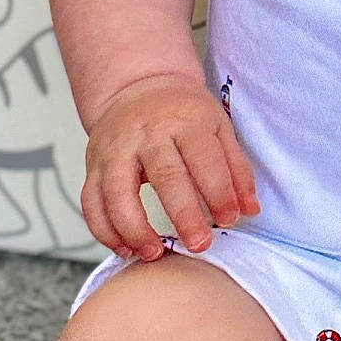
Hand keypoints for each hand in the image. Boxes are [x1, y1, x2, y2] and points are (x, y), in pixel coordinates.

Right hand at [81, 74, 259, 260]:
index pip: (204, 160)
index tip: (230, 219)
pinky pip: (91, 202)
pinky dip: (104, 230)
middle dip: (183, 215)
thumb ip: (236, 169)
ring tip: (154, 253)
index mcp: (185, 121)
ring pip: (116, 193)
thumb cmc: (183, 113)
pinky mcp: (92, 165)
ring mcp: (115, 150)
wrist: (138, 87)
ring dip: (134, 229)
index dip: (219, 192)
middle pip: (164, 176)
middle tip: (199, 245)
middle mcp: (147, 134)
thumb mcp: (219, 128)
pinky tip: (125, 248)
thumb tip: (250, 210)